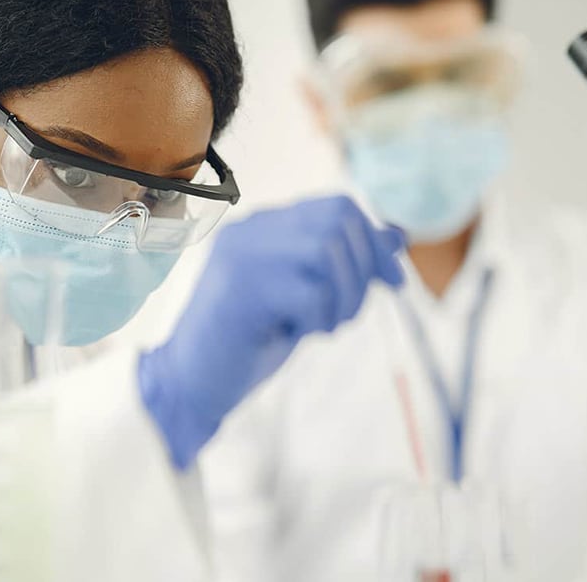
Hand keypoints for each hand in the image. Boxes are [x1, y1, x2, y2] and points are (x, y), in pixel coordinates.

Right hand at [139, 196, 404, 468]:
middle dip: (363, 270)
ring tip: (323, 326)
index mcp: (263, 227)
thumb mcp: (304, 297)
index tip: (392, 283)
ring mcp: (242, 256)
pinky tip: (299, 333)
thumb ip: (340, 265)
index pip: (336, 206)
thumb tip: (394, 237)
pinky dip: (319, 317)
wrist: (191, 382)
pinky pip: (308, 291)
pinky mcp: (241, 289)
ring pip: (325, 250)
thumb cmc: (248, 340)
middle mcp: (250, 230)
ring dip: (343, 296)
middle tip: (348, 314)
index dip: (374, 241)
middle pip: (336, 219)